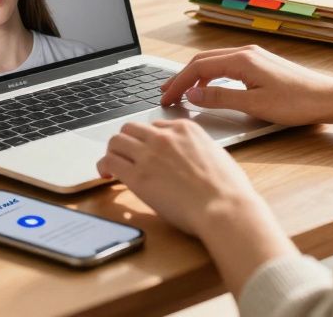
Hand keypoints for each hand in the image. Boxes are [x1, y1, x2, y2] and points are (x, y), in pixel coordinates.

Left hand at [95, 118, 264, 236]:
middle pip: (131, 128)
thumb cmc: (228, 190)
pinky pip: (110, 161)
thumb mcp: (217, 155)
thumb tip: (192, 158)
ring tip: (113, 165)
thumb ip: (198, 150)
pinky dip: (104, 166)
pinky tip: (106, 175)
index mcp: (186, 129)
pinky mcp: (138, 175)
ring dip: (113, 152)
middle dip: (127, 141)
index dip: (148, 141)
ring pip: (116, 140)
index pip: (156, 126)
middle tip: (126, 156)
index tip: (146, 153)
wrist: (224, 207)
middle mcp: (164, 136)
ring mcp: (149, 154)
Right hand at [159, 45, 332, 126]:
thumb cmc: (297, 103)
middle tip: (165, 93)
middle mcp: (246, 52)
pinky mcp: (261, 64)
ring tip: (180, 91)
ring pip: (214, 61)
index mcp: (242, 60)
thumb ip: (221, 99)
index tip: (165, 98)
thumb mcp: (254, 105)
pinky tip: (207, 87)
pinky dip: (210, 75)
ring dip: (194, 75)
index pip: (198, 68)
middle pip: (202, 61)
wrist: (329, 98)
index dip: (178, 83)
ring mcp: (254, 57)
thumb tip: (194, 95)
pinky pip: (226, 65)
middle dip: (181, 77)